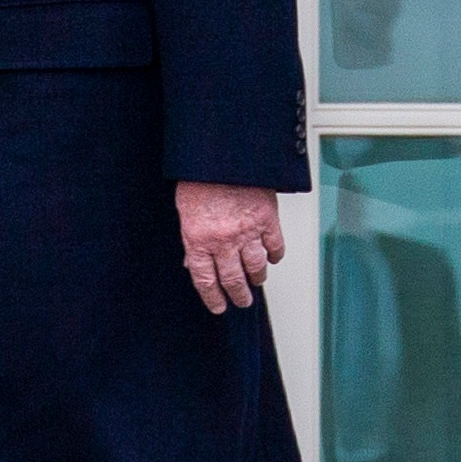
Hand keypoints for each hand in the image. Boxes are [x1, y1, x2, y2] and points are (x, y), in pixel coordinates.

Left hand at [176, 180, 285, 313]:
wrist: (222, 154)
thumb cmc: (199, 178)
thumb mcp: (185, 212)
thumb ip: (191, 239)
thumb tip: (192, 262)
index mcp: (198, 240)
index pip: (205, 280)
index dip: (212, 298)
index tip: (219, 307)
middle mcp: (223, 241)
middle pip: (233, 280)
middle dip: (238, 296)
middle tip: (242, 301)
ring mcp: (247, 232)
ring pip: (256, 268)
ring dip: (256, 279)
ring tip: (256, 282)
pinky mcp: (267, 219)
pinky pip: (275, 246)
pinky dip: (275, 255)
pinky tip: (272, 257)